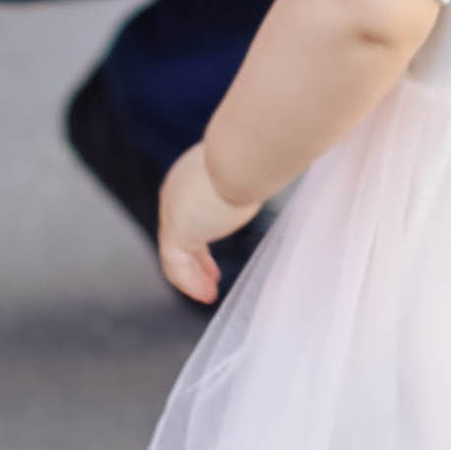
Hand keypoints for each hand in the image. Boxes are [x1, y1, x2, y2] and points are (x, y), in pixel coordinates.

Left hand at [157, 141, 255, 305]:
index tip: (213, 256)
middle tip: (209, 276)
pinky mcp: (177, 230)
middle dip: (195, 259)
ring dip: (192, 276)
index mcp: (193, 175)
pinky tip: (206, 295)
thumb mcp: (252, 169)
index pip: (190, 212)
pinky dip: (189, 282)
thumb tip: (277, 170)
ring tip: (208, 295)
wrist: (244, 154)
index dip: (201, 235)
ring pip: (175, 252)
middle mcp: (177, 191)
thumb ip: (252, 178)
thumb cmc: (256, 155)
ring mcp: (173, 210)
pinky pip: (176, 264)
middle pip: (179, 232)